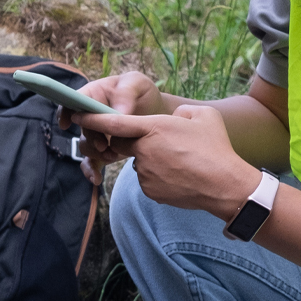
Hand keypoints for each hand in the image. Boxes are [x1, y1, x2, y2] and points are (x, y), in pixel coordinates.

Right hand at [57, 72, 167, 180]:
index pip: (72, 102)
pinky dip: (91, 172)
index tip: (66, 124)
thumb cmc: (141, 93)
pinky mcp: (104, 150)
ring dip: (96, 154)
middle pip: (81, 128)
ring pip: (86, 147)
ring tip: (113, 156)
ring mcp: (96, 134)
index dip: (65, 112)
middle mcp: (90, 116)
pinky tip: (97, 180)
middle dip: (91, 138)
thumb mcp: (137, 83)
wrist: (156, 112)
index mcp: (93, 95)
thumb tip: (118, 113)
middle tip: (104, 145)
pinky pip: (91, 162)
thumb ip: (126, 93)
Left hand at [72, 105, 258, 217]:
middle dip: (132, 142)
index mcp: (153, 128)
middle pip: (123, 143)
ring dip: (151, 160)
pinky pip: (147, 179)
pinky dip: (158, 176)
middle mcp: (143, 150)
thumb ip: (183, 111)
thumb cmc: (216, 148)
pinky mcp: (149, 190)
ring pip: (138, 162)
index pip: (113, 123)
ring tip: (180, 162)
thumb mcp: (203, 116)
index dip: (92, 118)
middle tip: (160, 143)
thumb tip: (175, 116)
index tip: (76, 115)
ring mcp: (144, 172)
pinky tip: (179, 175)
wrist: (223, 185)